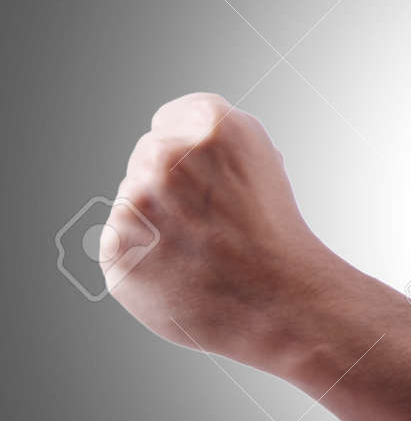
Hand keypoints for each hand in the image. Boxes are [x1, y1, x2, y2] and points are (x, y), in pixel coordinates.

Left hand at [103, 92, 335, 367]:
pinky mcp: (116, 251)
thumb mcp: (263, 161)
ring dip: (156, 222)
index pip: (171, 119)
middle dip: (172, 187)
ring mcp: (136, 204)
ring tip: (202, 250)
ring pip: (132, 202)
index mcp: (210, 125)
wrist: (284, 301)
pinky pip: (120, 246)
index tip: (213, 181)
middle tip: (212, 221)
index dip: (194, 155)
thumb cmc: (278, 236)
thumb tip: (173, 142)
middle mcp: (166, 155)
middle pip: (147, 158)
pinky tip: (182, 270)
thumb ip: (212, 141)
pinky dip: (145, 260)